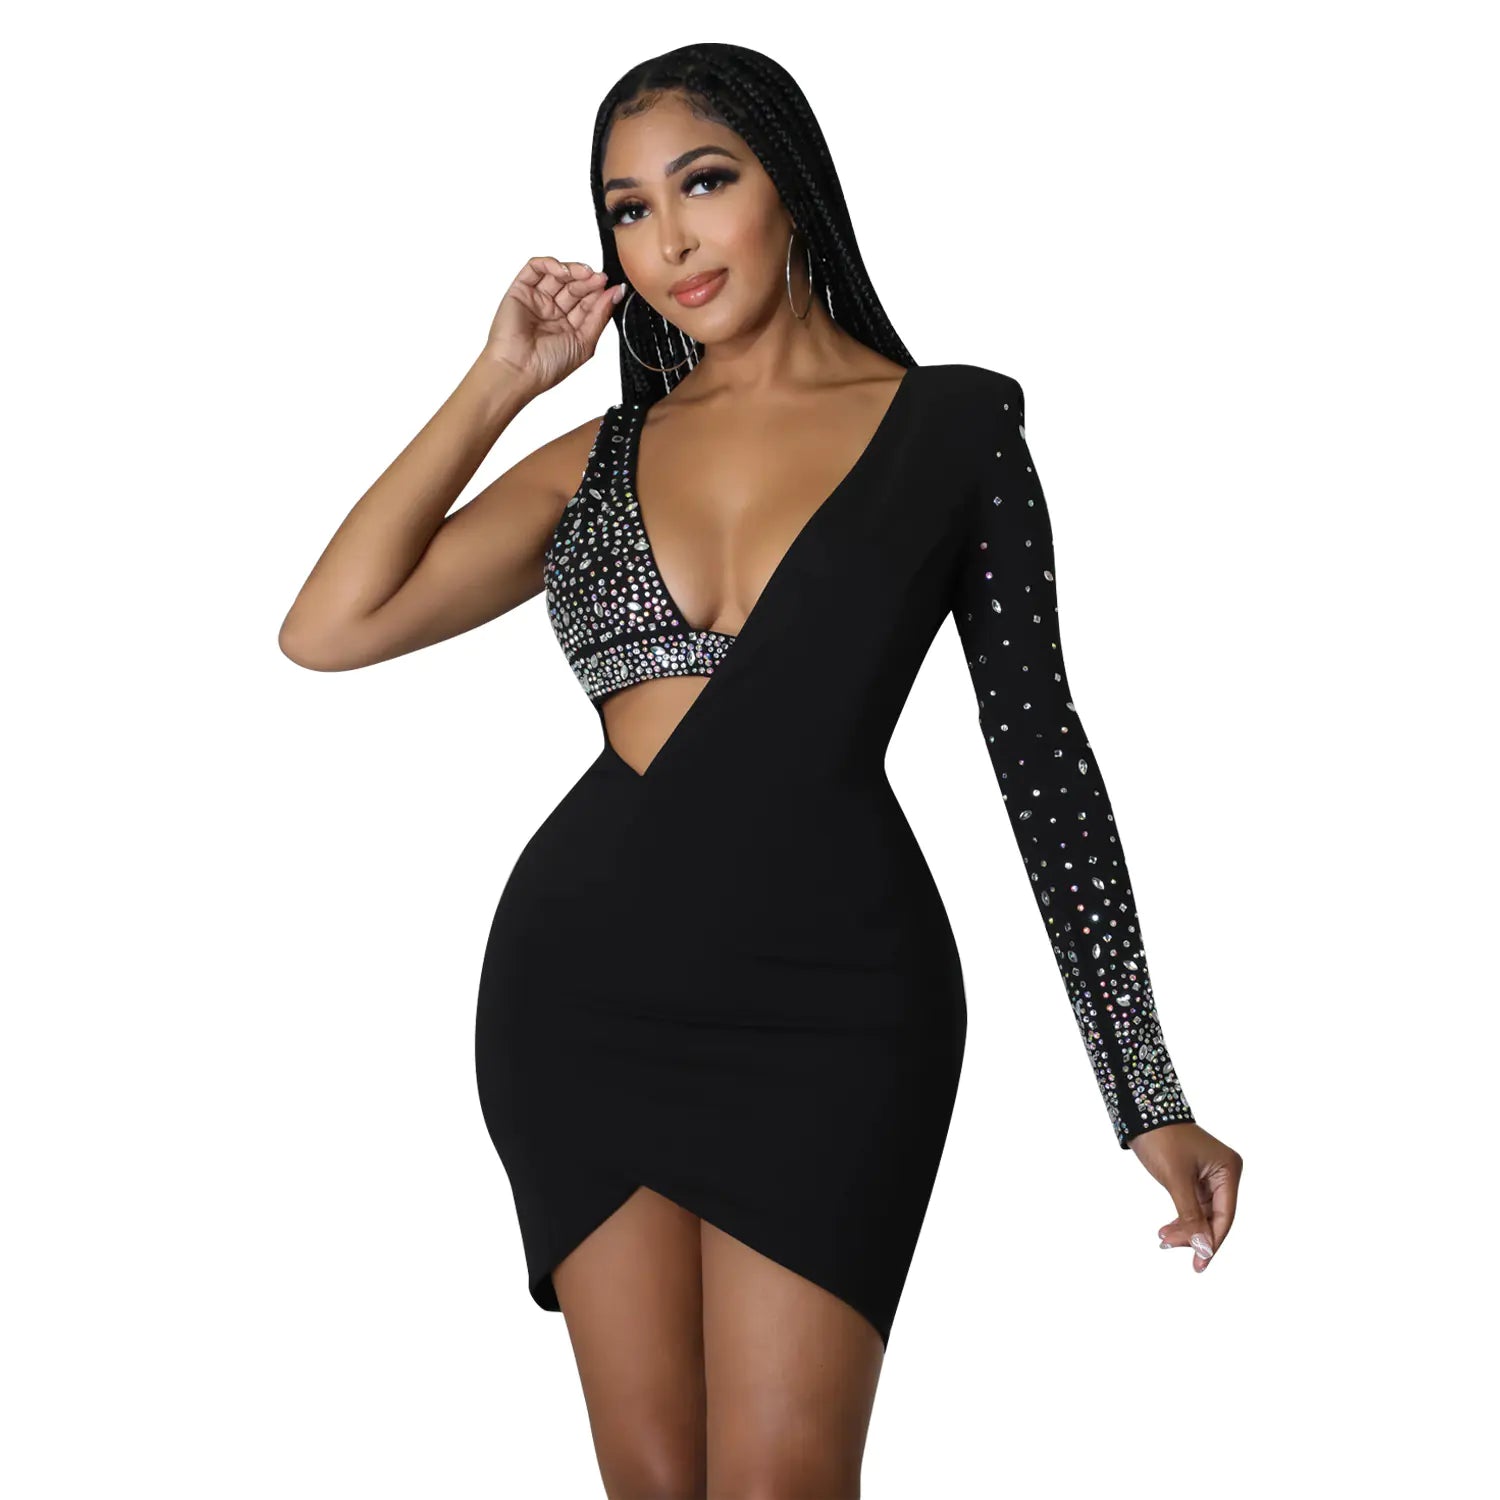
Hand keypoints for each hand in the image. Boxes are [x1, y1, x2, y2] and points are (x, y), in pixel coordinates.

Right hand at [481, 256, 624, 397]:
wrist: (518, 370)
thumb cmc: (547, 366)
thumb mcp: (584, 343)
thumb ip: (600, 316)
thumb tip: (616, 293)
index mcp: (569, 326)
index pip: (588, 302)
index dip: (600, 293)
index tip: (612, 288)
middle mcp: (553, 312)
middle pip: (575, 286)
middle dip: (589, 281)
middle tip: (600, 279)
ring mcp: (537, 300)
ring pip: (557, 274)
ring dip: (574, 270)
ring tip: (585, 273)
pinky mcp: (520, 291)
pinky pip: (534, 268)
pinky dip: (550, 264)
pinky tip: (563, 271)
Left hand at [1128, 1122, 1240, 1272]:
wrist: (1139, 1113)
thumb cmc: (1161, 1139)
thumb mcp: (1176, 1179)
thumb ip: (1190, 1215)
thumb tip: (1203, 1248)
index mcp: (1228, 1169)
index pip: (1225, 1215)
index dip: (1212, 1241)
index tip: (1200, 1263)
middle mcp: (1224, 1173)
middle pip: (1214, 1216)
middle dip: (1194, 1234)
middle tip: (1169, 1245)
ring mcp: (1209, 1175)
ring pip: (1202, 1213)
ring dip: (1185, 1227)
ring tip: (1164, 1238)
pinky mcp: (1194, 1176)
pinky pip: (1192, 1205)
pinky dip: (1181, 1217)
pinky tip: (1168, 1230)